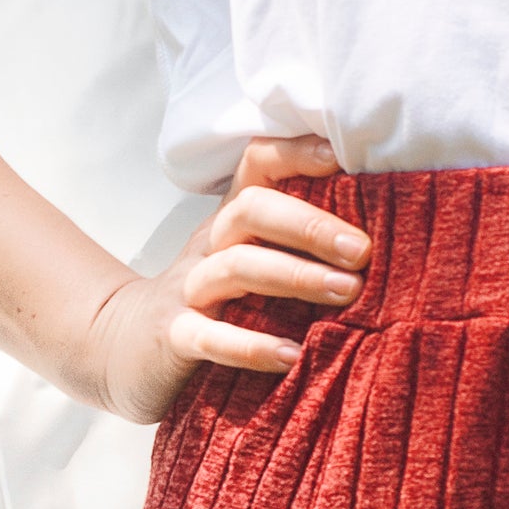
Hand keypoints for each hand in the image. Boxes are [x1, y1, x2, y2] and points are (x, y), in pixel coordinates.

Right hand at [78, 138, 365, 423]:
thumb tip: (387, 234)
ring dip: (295, 276)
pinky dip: (250, 345)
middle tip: (363, 250)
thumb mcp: (249, 262)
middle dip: (311, 225)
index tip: (342, 156)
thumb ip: (297, 245)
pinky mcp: (173, 337)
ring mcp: (187, 290)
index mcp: (231, 221)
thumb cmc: (213, 303)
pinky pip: (208, 336)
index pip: (257, 165)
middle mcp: (209, 245)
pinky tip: (290, 355)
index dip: (296, 153)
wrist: (121, 347)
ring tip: (348, 293)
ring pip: (236, 267)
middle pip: (251, 210)